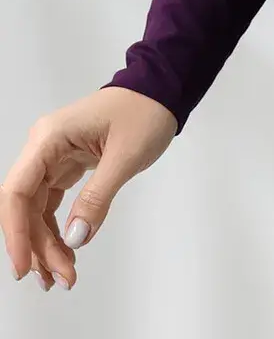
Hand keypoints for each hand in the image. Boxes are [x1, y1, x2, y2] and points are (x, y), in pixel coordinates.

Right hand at [1, 87, 177, 292]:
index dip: (15, 233)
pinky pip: (51, 204)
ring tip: (63, 276)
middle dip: (38, 246)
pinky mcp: (65, 165)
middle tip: (61, 279)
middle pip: (25, 206)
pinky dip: (56, 230)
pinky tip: (66, 252)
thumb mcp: (125, 156)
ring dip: (45, 244)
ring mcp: (53, 157)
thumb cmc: (145, 113)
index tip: (24, 267)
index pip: (17, 192)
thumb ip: (97, 198)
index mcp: (49, 138)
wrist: (161, 90)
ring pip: (36, 210)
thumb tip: (74, 239)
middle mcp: (43, 147)